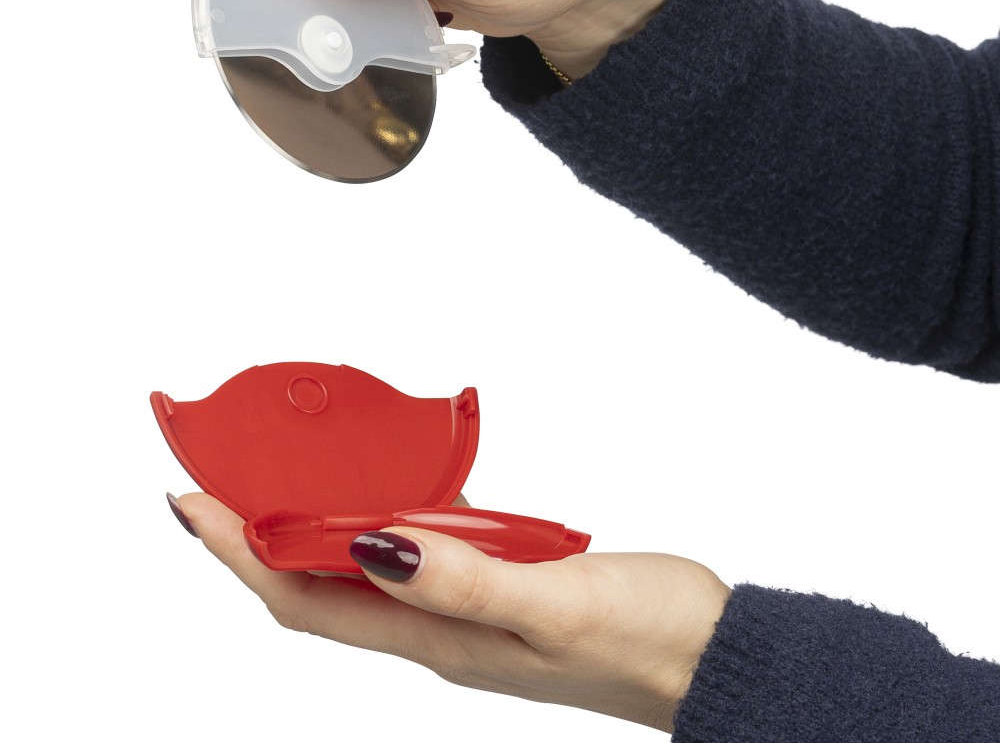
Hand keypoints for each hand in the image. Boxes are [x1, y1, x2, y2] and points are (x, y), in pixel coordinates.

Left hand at [172, 492, 728, 731]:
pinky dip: (381, 517)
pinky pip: (414, 550)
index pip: (305, 598)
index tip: (192, 503)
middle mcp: (436, 628)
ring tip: (280, 479)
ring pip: (359, 567)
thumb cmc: (644, 637)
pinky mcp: (495, 586)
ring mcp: (464, 610)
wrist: (705, 656)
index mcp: (437, 639)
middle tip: (218, 483)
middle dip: (255, 539)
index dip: (240, 554)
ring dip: (310, 527)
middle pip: (315, 585)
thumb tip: (373, 549)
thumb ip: (467, 582)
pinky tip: (385, 488)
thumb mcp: (554, 605)